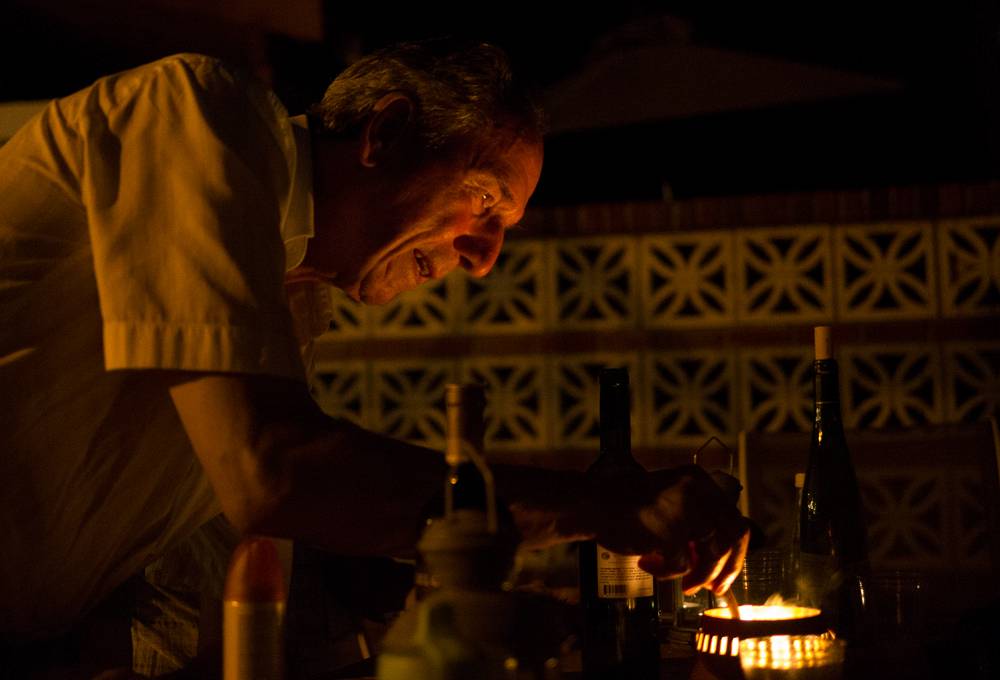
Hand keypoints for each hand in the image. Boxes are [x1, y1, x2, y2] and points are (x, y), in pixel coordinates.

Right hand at [588, 465, 749, 595]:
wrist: (592, 502)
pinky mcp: (669, 533)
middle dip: (726, 567)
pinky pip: (681, 566)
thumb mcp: (669, 499)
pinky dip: (666, 572)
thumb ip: (694, 518)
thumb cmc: (624, 504)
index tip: (725, 570)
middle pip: (732, 536)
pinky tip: (649, 564)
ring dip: (697, 575)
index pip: (735, 518)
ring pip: (711, 555)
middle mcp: (697, 492)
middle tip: (713, 586)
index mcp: (699, 481)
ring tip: (680, 581)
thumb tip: (715, 555)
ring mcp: (684, 512)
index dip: (734, 550)